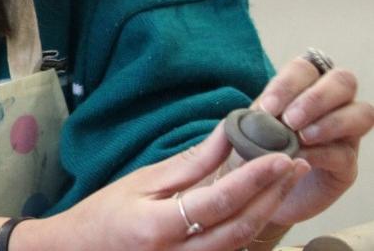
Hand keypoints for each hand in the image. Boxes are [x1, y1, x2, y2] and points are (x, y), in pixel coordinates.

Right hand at [22, 123, 306, 250]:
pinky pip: (232, 249)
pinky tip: (261, 202)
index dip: (253, 179)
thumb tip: (227, 135)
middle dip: (272, 194)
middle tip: (294, 163)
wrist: (81, 249)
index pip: (218, 202)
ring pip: (242, 241)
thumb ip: (190, 163)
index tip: (279, 156)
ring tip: (284, 179)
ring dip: (268, 209)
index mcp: (158, 227)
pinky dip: (250, 224)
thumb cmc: (105, 213)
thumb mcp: (141, 180)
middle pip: (240, 226)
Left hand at [252, 53, 373, 225]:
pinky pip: (346, 152)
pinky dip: (322, 153)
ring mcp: (345, 133)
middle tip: (290, 120)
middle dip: (316, 98)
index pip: (305, 68)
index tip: (267, 107)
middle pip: (343, 81)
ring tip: (302, 137)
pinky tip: (300, 158)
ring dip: (330, 122)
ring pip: (361, 113)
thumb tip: (254, 114)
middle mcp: (332, 104)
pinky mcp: (347, 164)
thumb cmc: (252, 152)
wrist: (257, 190)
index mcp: (303, 87)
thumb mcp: (246, 130)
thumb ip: (252, 118)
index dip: (288, 84)